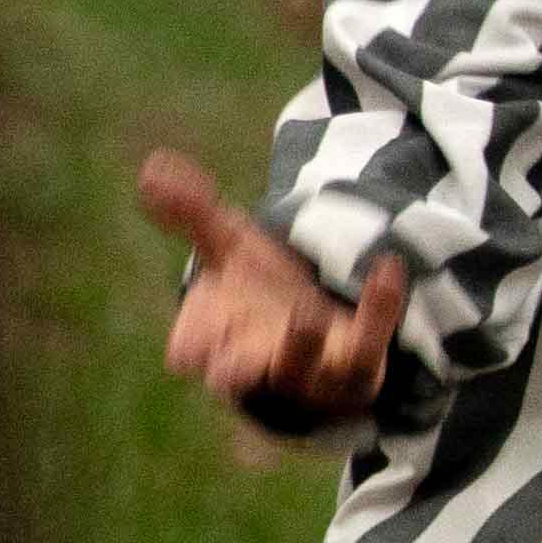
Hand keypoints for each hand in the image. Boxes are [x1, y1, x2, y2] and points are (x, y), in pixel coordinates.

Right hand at [138, 149, 402, 431]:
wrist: (324, 315)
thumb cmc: (259, 289)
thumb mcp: (230, 247)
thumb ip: (194, 212)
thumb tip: (153, 167)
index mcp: (213, 342)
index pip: (189, 350)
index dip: (191, 340)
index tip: (194, 326)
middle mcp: (257, 363)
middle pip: (235, 375)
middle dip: (236, 364)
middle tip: (235, 341)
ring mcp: (309, 370)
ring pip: (301, 372)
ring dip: (301, 344)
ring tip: (306, 312)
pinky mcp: (358, 366)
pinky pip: (370, 343)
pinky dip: (380, 307)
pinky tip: (387, 267)